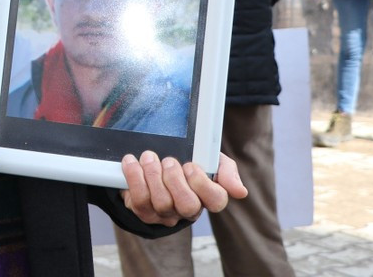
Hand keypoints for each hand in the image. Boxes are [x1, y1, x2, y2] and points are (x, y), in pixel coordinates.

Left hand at [120, 151, 247, 226]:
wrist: (153, 161)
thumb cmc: (187, 160)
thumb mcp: (210, 158)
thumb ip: (227, 171)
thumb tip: (240, 192)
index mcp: (207, 197)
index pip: (216, 201)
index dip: (202, 184)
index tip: (191, 165)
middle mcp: (188, 210)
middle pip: (187, 205)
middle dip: (175, 180)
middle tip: (169, 161)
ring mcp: (165, 214)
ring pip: (161, 202)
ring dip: (153, 174)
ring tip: (149, 157)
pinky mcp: (144, 212)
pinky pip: (139, 199)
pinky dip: (134, 177)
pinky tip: (132, 161)